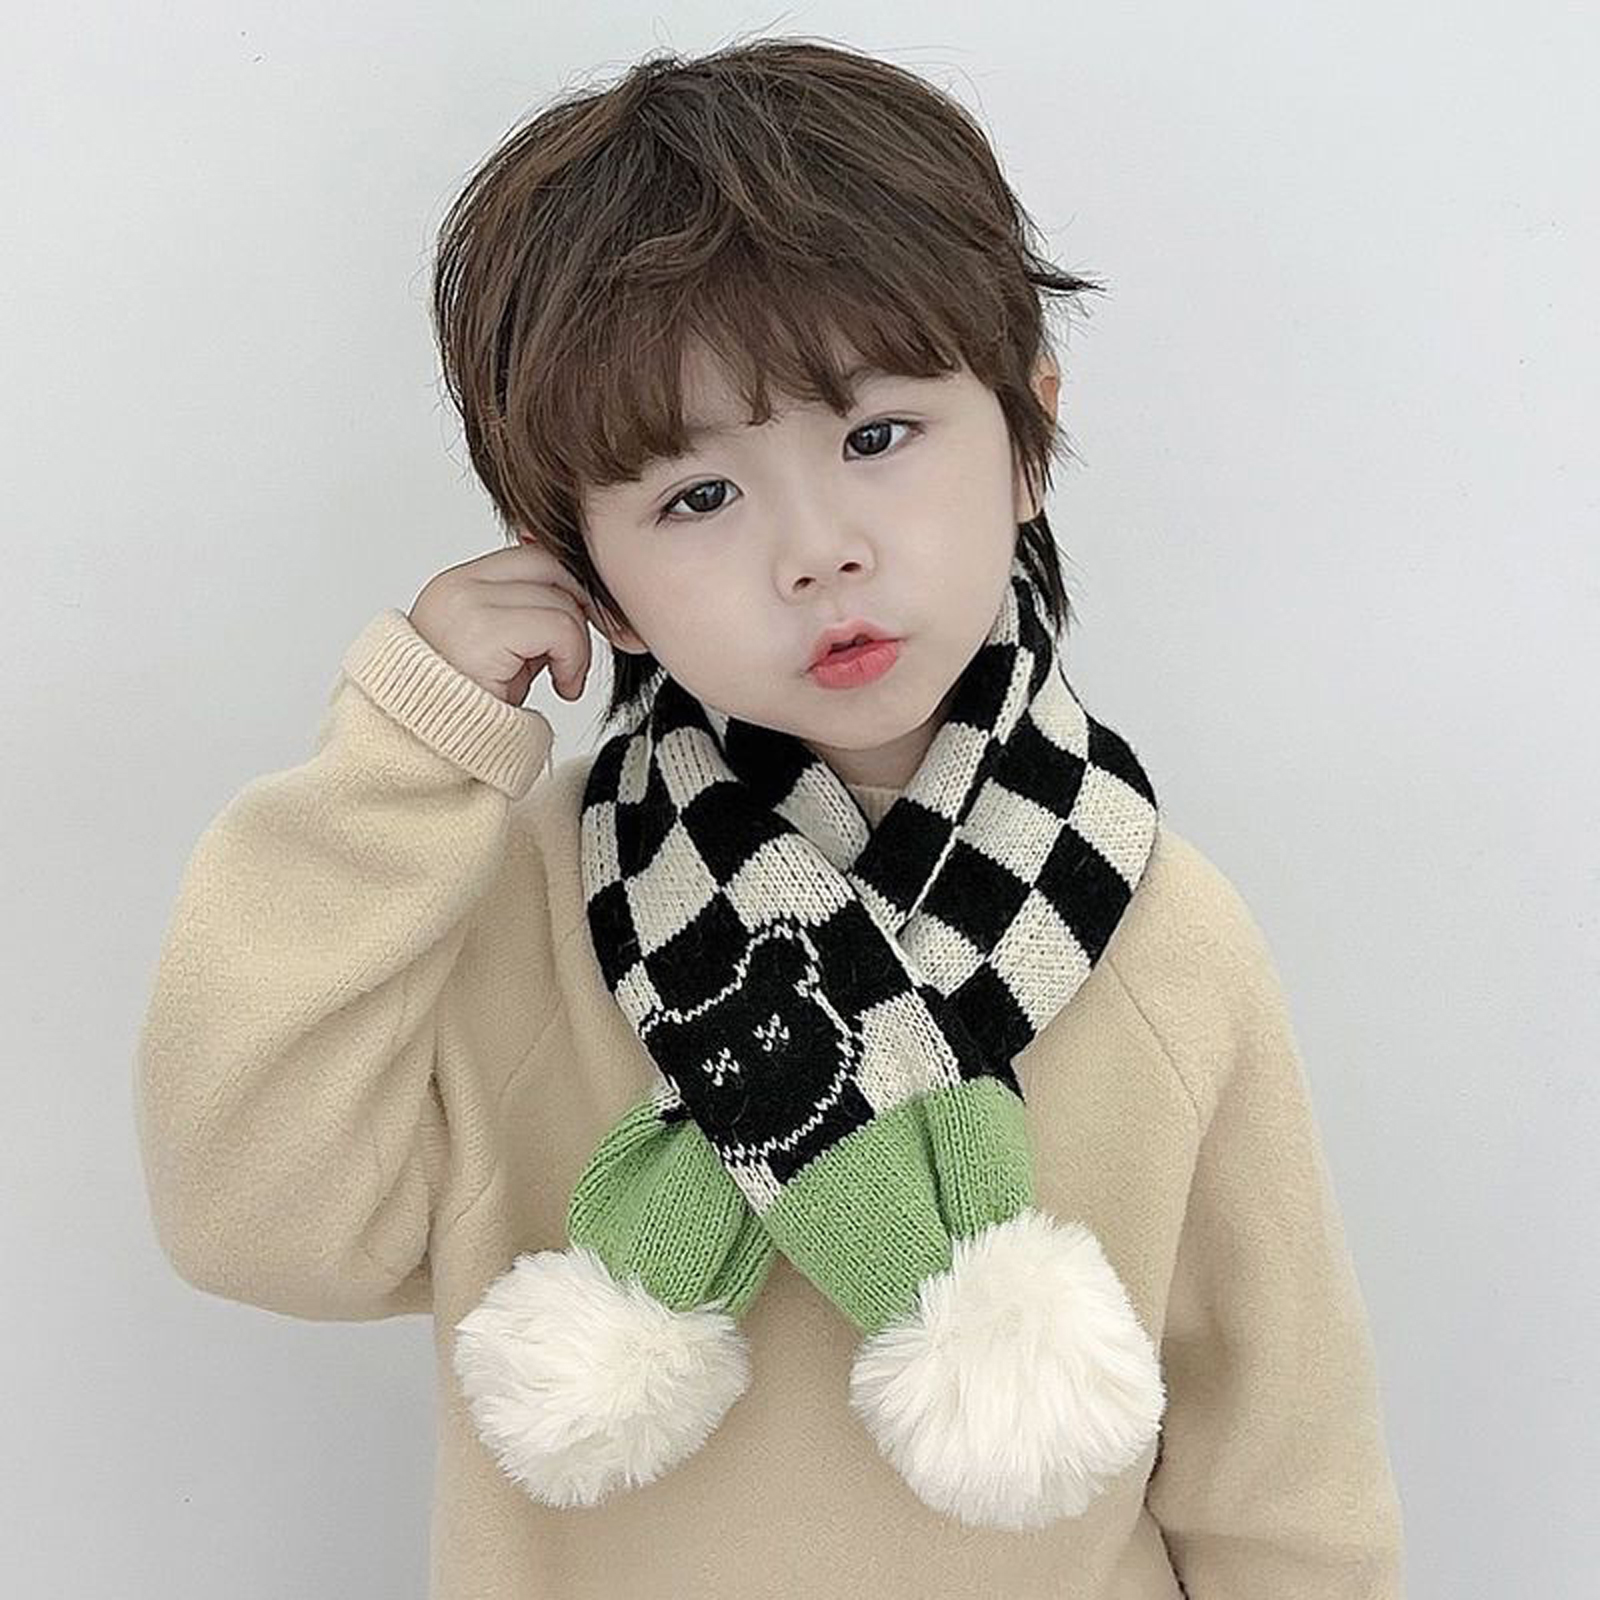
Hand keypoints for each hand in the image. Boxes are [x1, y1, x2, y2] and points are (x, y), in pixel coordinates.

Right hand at [407, 533, 598, 707]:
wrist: (427, 751)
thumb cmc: (465, 713)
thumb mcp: (501, 653)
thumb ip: (528, 620)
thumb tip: (579, 601)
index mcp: (456, 585)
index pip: (531, 557)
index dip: (566, 590)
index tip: (572, 633)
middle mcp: (457, 586)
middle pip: (549, 565)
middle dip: (578, 608)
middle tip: (576, 655)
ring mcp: (467, 603)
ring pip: (561, 599)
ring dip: (578, 646)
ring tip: (565, 680)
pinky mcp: (483, 631)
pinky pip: (558, 627)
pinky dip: (574, 659)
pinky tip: (563, 687)